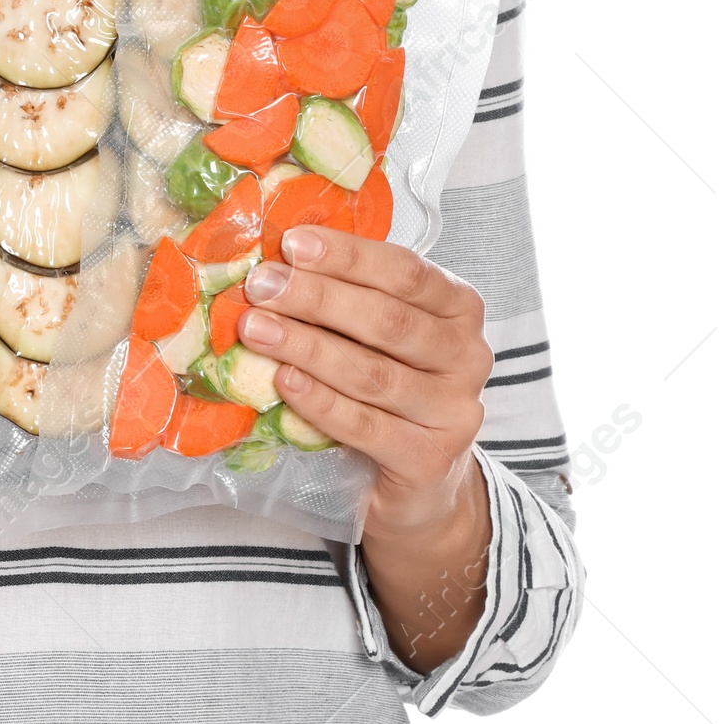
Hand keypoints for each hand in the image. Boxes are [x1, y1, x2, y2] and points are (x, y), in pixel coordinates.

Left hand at [238, 223, 493, 667]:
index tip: (293, 243)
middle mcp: (467, 355)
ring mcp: (453, 410)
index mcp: (459, 308)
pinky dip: (321, 402)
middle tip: (261, 286)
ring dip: (308, 347)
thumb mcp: (382, 332)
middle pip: (387, 320)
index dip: (348, 255)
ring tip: (256, 330)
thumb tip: (279, 259)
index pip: (405, 271)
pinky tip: (285, 382)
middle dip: (317, 298)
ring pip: (373, 373)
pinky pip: (366, 425)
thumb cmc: (393, 383)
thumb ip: (350, 295)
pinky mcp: (429, 458)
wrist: (423, 480)